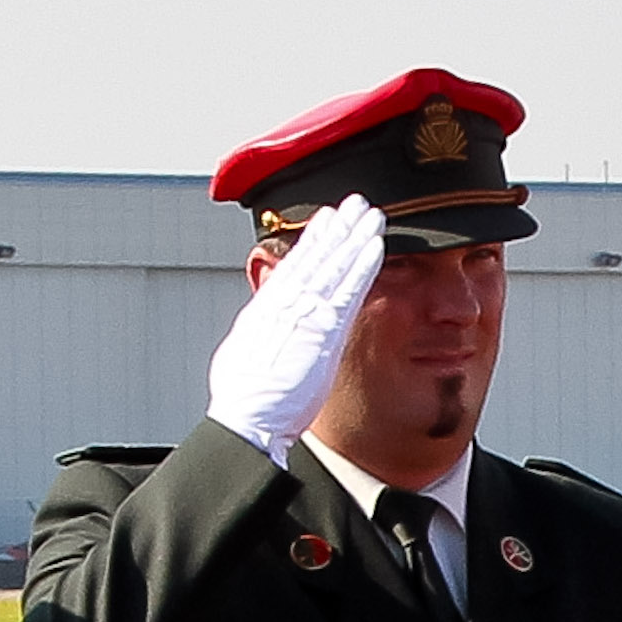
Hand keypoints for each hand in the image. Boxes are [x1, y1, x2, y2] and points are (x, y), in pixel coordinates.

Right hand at [205, 195, 387, 464]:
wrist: (248, 417)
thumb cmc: (245, 401)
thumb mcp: (248, 357)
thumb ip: (265, 338)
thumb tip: (271, 332)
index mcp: (267, 310)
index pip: (294, 267)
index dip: (312, 242)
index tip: (326, 221)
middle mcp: (286, 304)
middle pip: (316, 258)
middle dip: (337, 229)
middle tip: (354, 204)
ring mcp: (305, 314)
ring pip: (334, 266)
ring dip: (354, 239)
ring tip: (371, 215)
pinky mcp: (323, 330)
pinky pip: (347, 291)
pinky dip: (361, 267)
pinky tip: (375, 247)